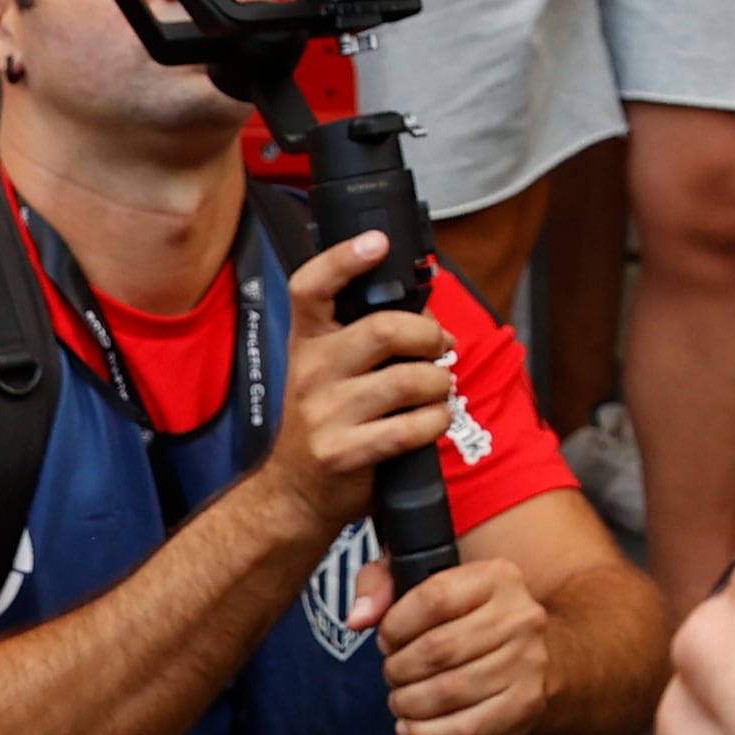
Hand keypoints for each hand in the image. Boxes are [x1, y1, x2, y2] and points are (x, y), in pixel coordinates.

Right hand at [254, 234, 454, 535]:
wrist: (294, 492)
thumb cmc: (328, 419)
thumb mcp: (331, 369)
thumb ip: (368, 334)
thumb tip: (426, 307)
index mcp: (308, 341)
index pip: (312, 287)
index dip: (344, 259)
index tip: (377, 242)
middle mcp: (310, 371)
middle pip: (382, 330)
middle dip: (429, 335)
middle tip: (440, 347)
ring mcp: (324, 414)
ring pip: (407, 380)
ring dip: (438, 384)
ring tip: (436, 390)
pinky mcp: (343, 453)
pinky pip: (411, 428)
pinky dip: (436, 421)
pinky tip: (432, 421)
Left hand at [365, 552, 553, 734]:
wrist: (515, 652)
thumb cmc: (458, 616)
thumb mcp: (418, 581)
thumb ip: (380, 584)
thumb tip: (359, 618)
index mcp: (497, 576)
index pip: (434, 598)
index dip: (396, 626)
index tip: (386, 640)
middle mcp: (522, 615)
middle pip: (439, 649)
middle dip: (399, 669)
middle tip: (393, 675)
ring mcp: (529, 662)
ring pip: (449, 691)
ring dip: (409, 703)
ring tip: (401, 700)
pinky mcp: (526, 704)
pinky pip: (467, 728)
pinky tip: (411, 728)